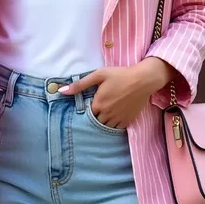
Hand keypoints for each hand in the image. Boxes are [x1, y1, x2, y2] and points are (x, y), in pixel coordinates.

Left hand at [58, 60, 172, 128]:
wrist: (143, 80)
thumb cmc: (120, 75)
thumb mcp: (99, 75)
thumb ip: (80, 84)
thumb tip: (62, 91)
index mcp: (98, 104)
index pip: (87, 113)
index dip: (88, 108)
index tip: (92, 102)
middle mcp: (107, 114)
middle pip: (95, 121)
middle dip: (95, 116)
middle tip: (100, 106)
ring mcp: (118, 119)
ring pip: (105, 126)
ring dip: (104, 121)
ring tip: (107, 111)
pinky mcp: (128, 121)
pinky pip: (117, 128)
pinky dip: (114, 124)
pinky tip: (115, 115)